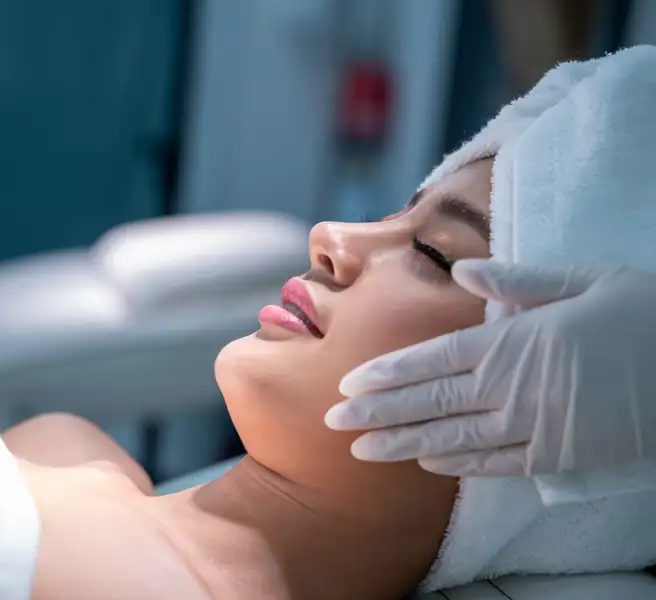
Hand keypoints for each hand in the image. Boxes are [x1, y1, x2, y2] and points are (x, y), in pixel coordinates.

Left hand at [325, 259, 655, 476]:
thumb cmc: (638, 312)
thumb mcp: (581, 280)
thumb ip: (516, 280)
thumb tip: (465, 272)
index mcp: (512, 342)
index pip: (431, 360)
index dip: (386, 374)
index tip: (348, 382)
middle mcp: (512, 388)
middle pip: (429, 402)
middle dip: (376, 412)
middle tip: (332, 421)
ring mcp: (532, 426)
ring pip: (452, 439)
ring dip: (402, 445)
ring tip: (360, 451)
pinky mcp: (556, 456)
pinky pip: (495, 465)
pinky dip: (457, 466)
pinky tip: (426, 466)